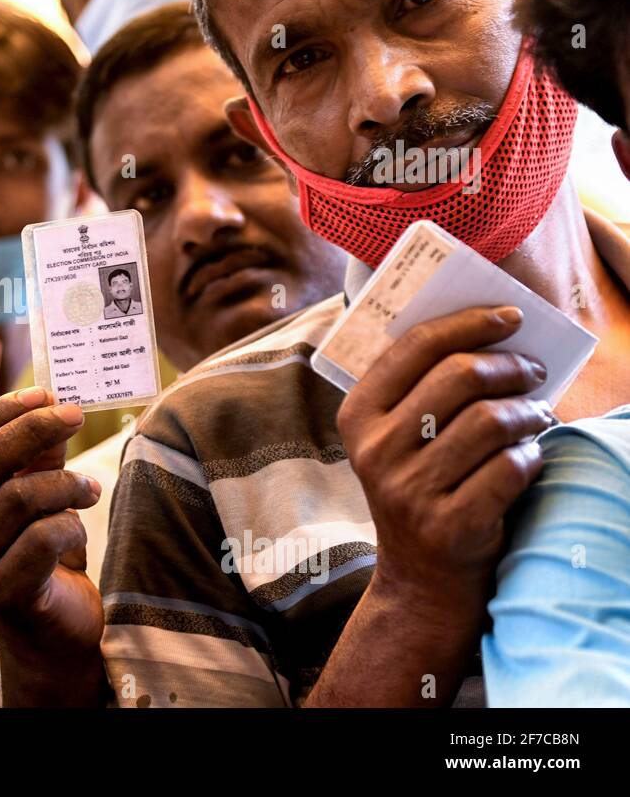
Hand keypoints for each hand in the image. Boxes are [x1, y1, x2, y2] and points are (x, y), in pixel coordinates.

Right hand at [0, 387, 105, 704]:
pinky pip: (40, 540)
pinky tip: (79, 527)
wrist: (51, 639)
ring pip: (18, 498)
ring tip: (91, 487)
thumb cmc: (40, 559)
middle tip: (74, 416)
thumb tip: (50, 403)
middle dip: (33, 431)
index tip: (43, 393)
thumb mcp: (34, 499)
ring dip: (65, 483)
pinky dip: (69, 524)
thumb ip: (35, 457)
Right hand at [337, 305, 552, 604]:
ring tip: (537, 415)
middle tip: (532, 371)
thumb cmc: (419, 485)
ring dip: (529, 412)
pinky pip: (510, 468)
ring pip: (492, 420)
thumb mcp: (396, 437)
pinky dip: (531, 456)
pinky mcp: (448, 524)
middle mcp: (375, 451)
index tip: (510, 318)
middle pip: (459, 376)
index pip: (415, 347)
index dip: (468, 323)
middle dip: (510, 366)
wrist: (420, 576)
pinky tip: (528, 457)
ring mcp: (409, 490)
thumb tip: (488, 329)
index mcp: (357, 417)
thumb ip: (420, 388)